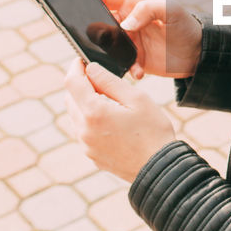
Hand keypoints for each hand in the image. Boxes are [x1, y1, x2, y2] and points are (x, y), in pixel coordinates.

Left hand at [64, 58, 175, 180]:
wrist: (159, 169)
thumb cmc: (153, 132)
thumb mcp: (137, 99)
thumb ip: (110, 81)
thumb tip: (91, 69)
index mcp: (94, 112)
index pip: (72, 82)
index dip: (75, 67)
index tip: (81, 61)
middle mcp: (84, 130)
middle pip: (70, 98)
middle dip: (81, 86)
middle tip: (102, 82)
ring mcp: (86, 145)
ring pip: (75, 115)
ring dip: (85, 104)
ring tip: (111, 103)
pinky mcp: (91, 155)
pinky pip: (83, 131)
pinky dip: (90, 121)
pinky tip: (112, 122)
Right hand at [95, 0, 201, 80]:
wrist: (199, 54)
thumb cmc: (186, 26)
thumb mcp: (171, 10)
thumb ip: (148, 10)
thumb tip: (126, 24)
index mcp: (133, 2)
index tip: (80, 5)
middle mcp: (127, 20)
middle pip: (99, 21)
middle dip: (96, 30)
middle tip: (103, 38)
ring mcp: (129, 40)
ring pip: (107, 45)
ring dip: (109, 52)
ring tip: (123, 57)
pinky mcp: (134, 59)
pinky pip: (121, 63)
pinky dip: (126, 68)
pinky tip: (138, 71)